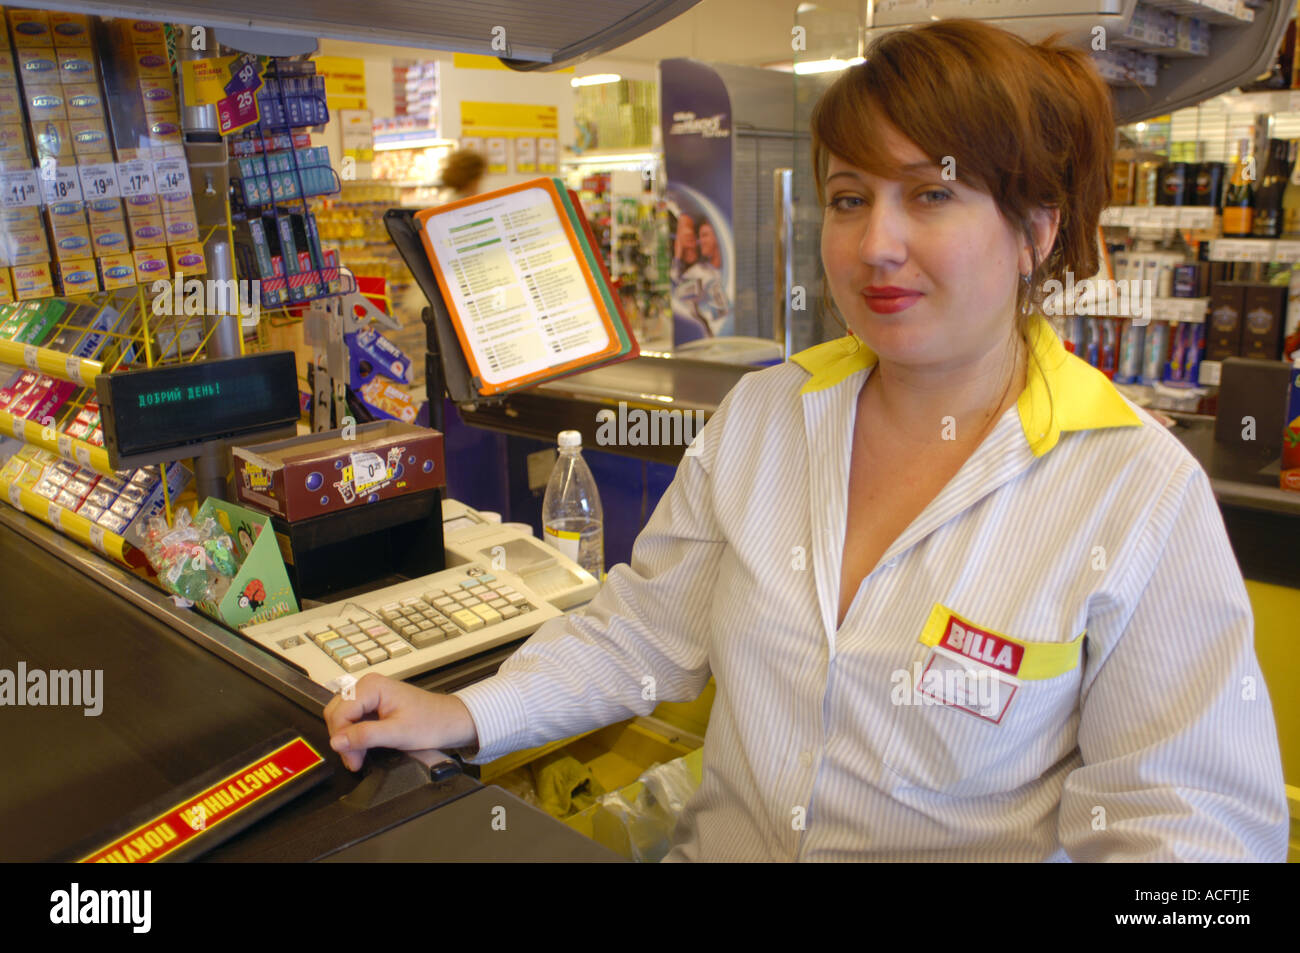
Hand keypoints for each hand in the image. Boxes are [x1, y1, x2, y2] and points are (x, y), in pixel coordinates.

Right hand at [322, 673, 478, 771]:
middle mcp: (368, 686)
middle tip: (355, 760)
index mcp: (372, 686)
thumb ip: (366, 736)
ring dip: (348, 740)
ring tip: (359, 757)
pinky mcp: (373, 705)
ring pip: (343, 718)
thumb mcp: (398, 733)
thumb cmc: (432, 722)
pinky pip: (353, 720)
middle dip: (343, 739)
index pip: (339, 712)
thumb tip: (337, 741)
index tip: (351, 758)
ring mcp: (370, 695)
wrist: (450, 722)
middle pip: (337, 713)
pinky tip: (364, 749)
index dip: (342, 738)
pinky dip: (355, 737)